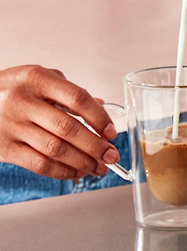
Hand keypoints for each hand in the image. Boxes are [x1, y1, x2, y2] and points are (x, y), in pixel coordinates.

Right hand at [0, 65, 118, 179]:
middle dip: (95, 146)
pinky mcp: (4, 148)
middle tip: (112, 155)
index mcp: (36, 79)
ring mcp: (12, 125)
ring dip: (83, 162)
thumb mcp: (38, 79)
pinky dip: (63, 171)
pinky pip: (40, 164)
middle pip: (68, 128)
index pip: (77, 98)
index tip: (111, 132)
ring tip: (100, 167)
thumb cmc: (11, 88)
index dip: (99, 117)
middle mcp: (22, 101)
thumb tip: (100, 106)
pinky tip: (78, 172)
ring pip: (56, 149)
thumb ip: (68, 91)